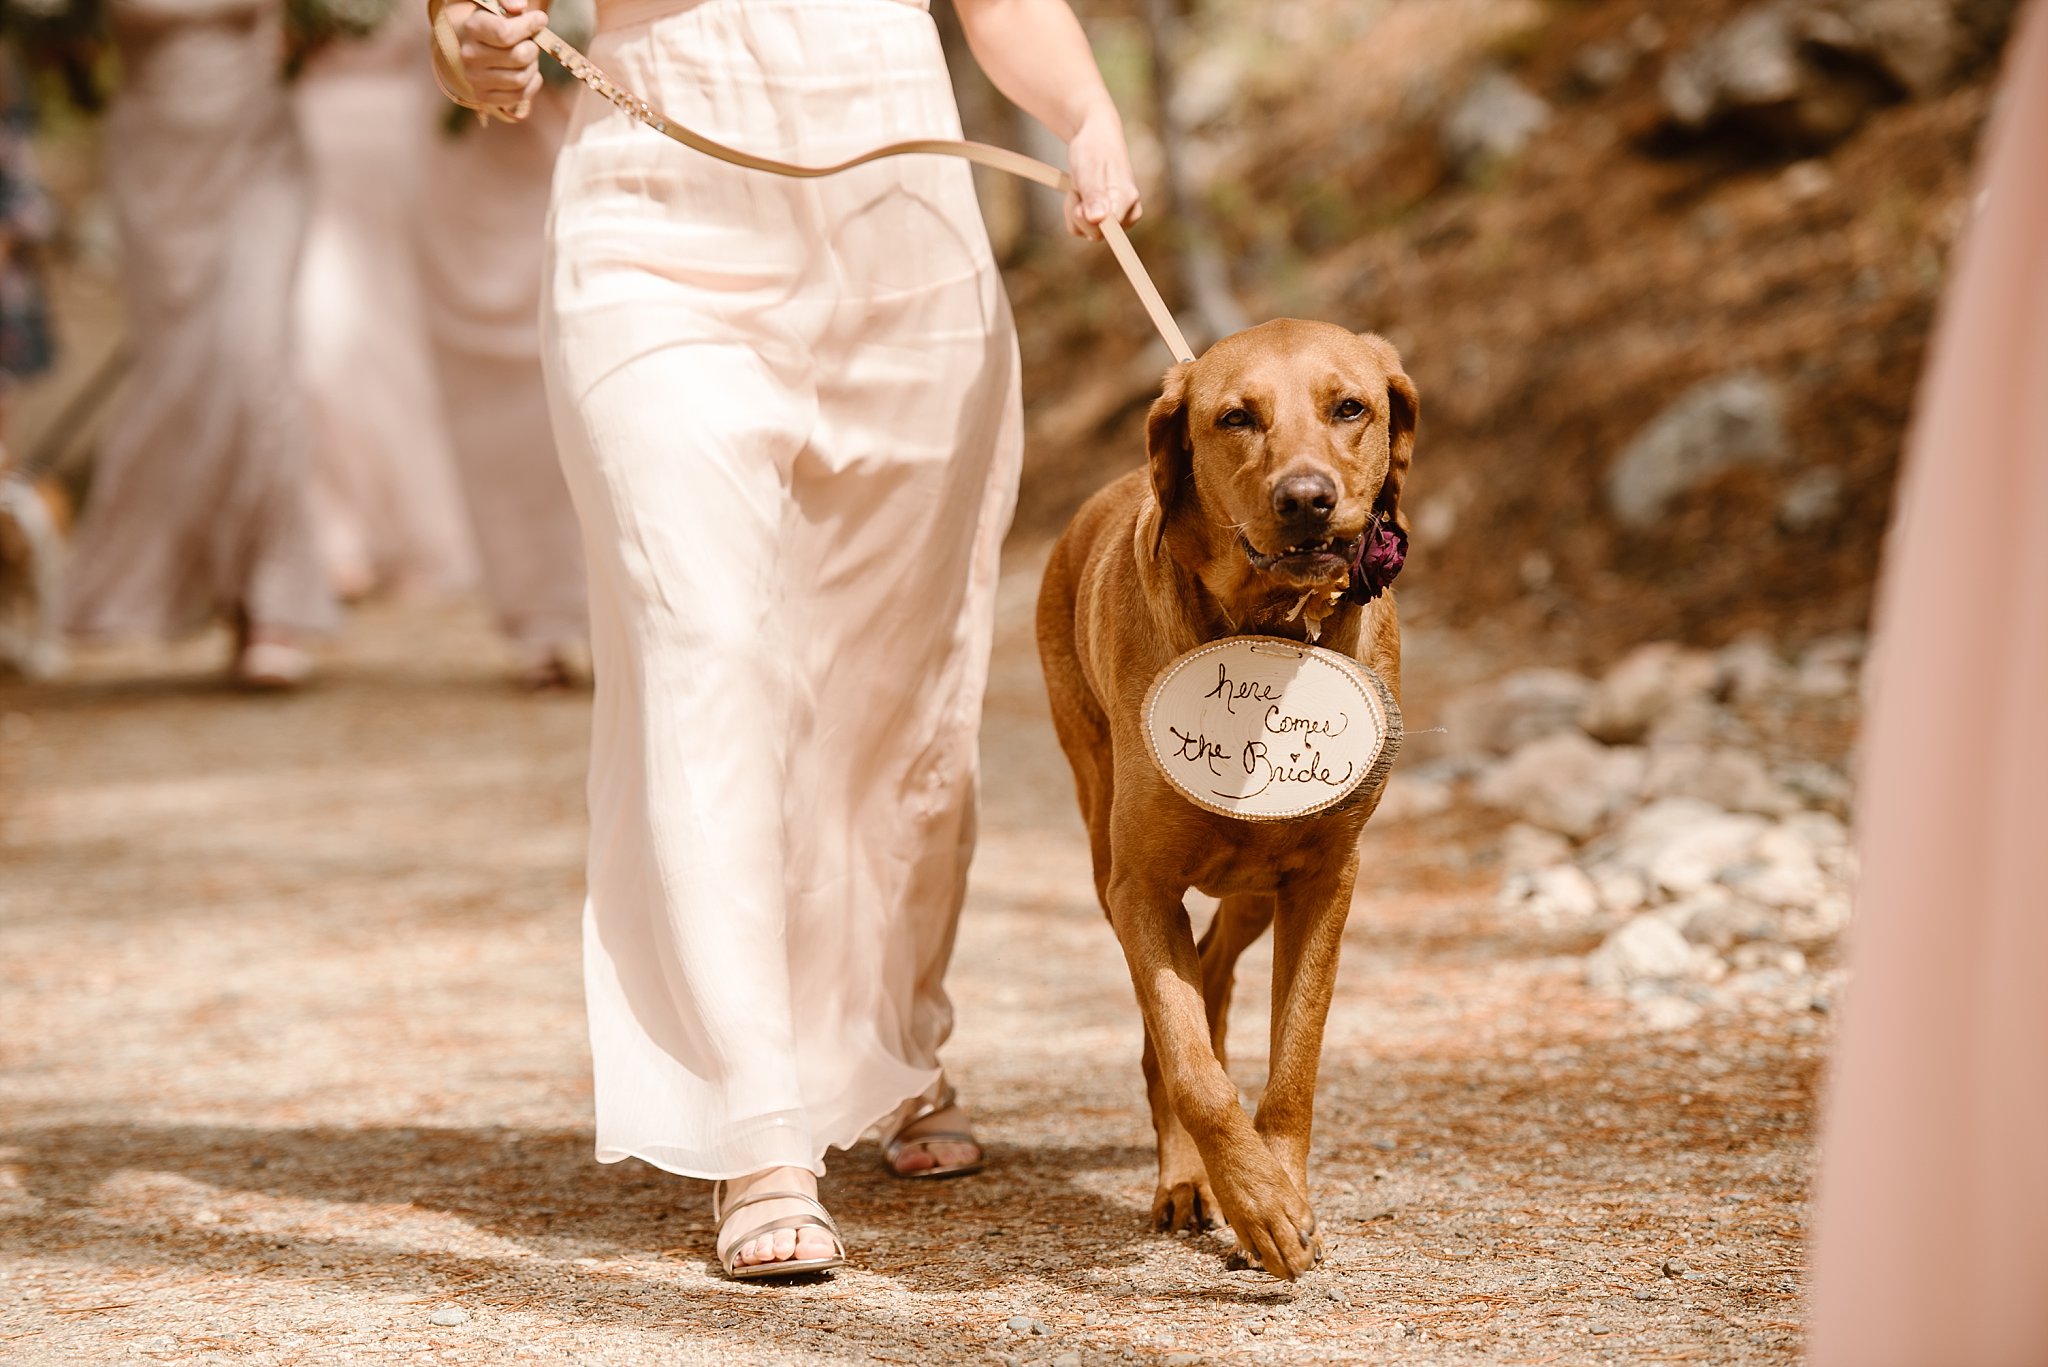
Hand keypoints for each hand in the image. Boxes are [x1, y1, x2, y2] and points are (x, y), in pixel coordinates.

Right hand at [436, 0, 547, 119]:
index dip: (530, 26)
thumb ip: (508, 0)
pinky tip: (528, 71)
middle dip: (532, 47)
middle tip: (530, 42)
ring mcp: (474, 78)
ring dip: (532, 66)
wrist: (477, 43)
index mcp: (472, 28)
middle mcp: (469, 55)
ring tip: (526, 56)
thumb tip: (519, 7)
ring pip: (521, 78)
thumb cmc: (495, 21)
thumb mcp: (499, 5)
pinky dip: (532, 83)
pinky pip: (520, 95)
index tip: (540, 20)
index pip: (505, 33)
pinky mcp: (483, 96)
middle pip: (519, 56)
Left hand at [1064, 101, 1141, 239]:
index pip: (1110, 230)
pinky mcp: (1104, 221)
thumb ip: (1094, 196)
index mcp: (1128, 200)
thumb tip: (1097, 220)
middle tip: (1077, 186)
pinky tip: (1079, 193)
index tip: (1079, 206)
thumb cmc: (1092, 150)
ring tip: (1080, 186)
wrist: (1095, 138)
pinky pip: (1080, 229)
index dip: (1088, 220)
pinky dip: (1073, 212)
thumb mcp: (1089, 170)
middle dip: (1078, 212)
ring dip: (1074, 210)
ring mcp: (1116, 219)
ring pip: (1085, 232)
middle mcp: (1127, 214)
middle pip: (1096, 234)